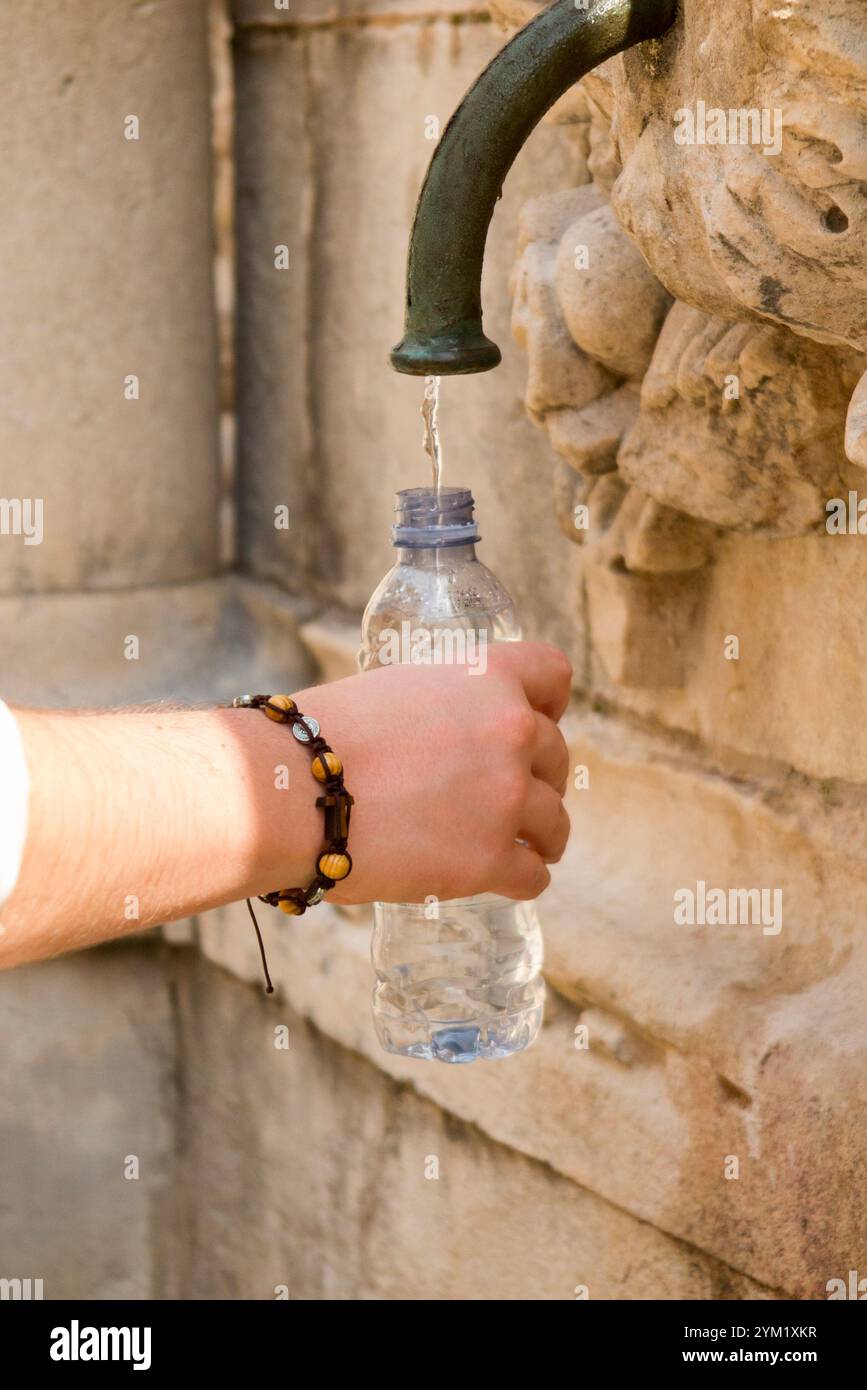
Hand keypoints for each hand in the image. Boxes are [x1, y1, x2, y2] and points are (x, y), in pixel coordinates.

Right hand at [292, 641, 571, 904]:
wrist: (286, 791)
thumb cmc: (321, 737)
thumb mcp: (395, 691)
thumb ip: (441, 707)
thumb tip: (446, 741)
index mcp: (487, 677)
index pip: (554, 675)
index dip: (548, 703)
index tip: (538, 723)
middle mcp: (511, 731)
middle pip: (557, 755)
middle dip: (539, 776)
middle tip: (512, 796)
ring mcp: (506, 798)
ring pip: (554, 822)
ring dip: (541, 835)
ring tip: (525, 847)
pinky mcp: (489, 859)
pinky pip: (534, 875)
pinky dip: (522, 878)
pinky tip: (506, 878)